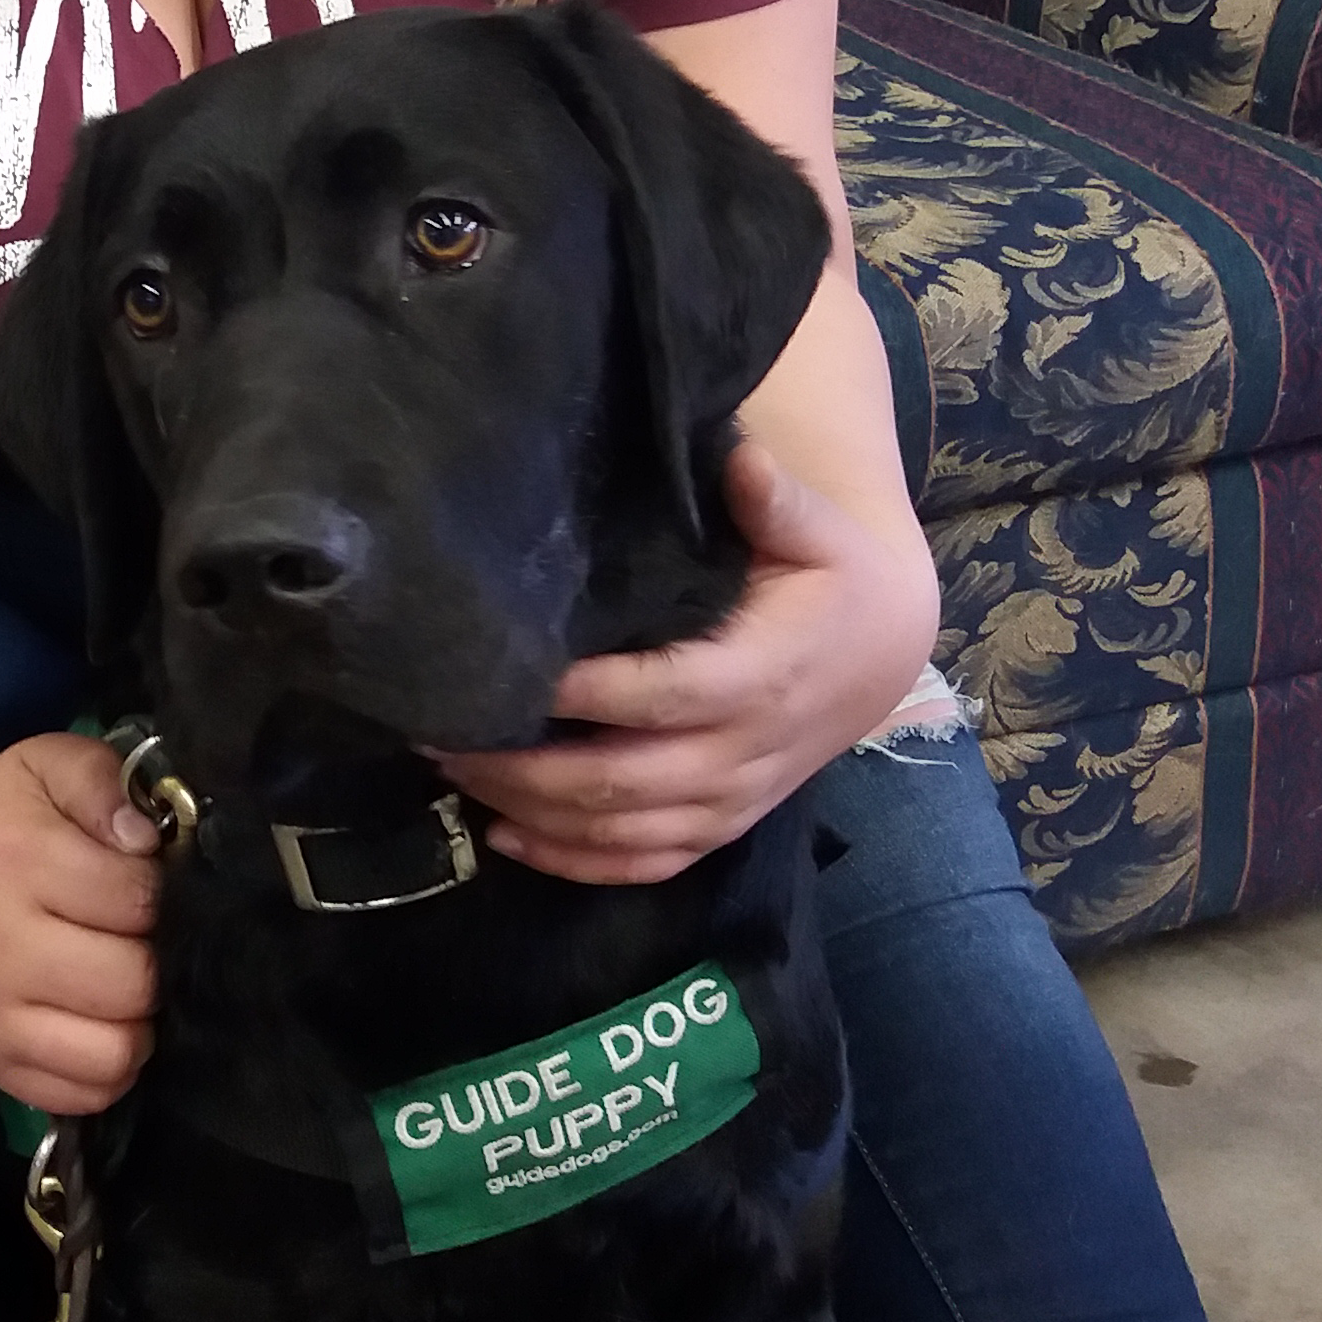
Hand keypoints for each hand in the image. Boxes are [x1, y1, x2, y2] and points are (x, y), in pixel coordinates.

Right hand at [0, 733, 160, 1112]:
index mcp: (13, 863)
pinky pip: (86, 1094)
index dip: (161, 894)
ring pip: (115, 1054)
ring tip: (125, 984)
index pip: (136, 901)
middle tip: (141, 939)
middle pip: (132, 985)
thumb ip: (105, 783)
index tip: (144, 886)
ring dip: (140, 1022)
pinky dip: (110, 1064)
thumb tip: (146, 838)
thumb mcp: (50, 767)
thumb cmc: (6, 820)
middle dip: (156, 960)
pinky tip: (102, 1020)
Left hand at [436, 439, 939, 887]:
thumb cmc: (836, 583)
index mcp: (759, 678)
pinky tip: (504, 836)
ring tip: (455, 771)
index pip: (657, 696)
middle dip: (523, 765)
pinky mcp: (721, 828)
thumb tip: (737, 458)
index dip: (579, 693)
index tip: (506, 673)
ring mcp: (730, 802)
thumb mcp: (821, 533)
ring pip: (620, 831)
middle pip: (619, 780)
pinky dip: (572, 861)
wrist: (881, 657)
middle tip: (440, 734)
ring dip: (531, 811)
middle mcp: (740, 754)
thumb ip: (774, 499)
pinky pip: (643, 863)